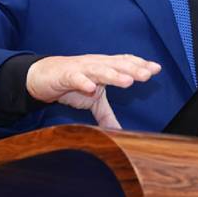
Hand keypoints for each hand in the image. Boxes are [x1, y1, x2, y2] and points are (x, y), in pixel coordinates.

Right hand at [26, 54, 161, 128]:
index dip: (140, 64)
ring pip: (99, 70)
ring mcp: (80, 69)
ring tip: (128, 81)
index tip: (156, 69)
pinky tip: (91, 88)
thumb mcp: (92, 102)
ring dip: (114, 75)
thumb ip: (106, 115)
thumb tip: (120, 133)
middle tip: (148, 74)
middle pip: (116, 65)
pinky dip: (83, 82)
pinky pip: (75, 78)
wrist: (41, 77)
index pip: (124, 63)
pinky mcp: (65, 75)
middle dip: (133, 69)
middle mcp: (95, 64)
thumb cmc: (70, 84)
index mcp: (104, 67)